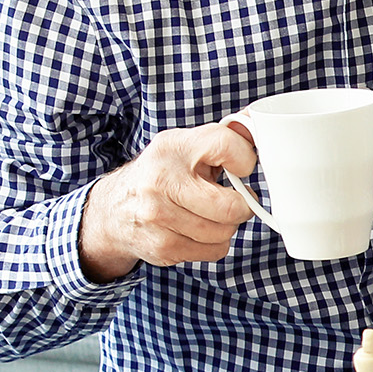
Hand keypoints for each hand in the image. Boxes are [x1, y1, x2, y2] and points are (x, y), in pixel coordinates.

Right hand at [78, 124, 259, 281]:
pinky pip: (214, 251)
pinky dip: (214, 243)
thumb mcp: (186, 145)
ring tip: (210, 213)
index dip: (245, 159)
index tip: (241, 167)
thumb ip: (225, 135)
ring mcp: (159, 217)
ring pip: (225, 232)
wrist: (114, 209)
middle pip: (231, 206)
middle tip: (235, 200)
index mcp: (173, 147)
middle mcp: (162, 181)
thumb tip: (258, 120)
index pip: (227, 146)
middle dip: (242, 205)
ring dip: (227, 226)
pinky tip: (197, 229)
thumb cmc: (161, 174)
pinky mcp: (162, 246)